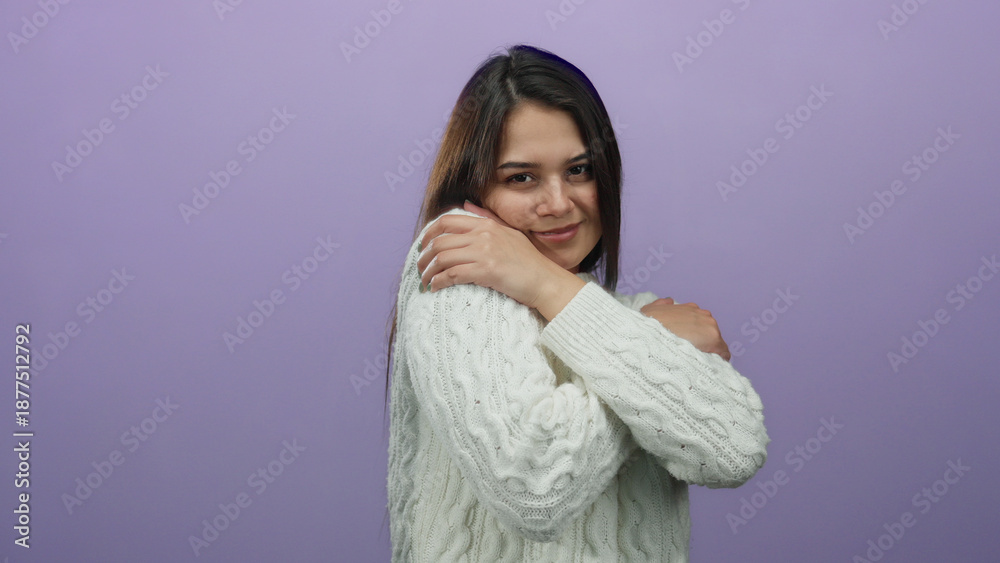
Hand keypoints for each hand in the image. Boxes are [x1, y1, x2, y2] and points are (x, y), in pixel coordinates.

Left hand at [416, 201, 568, 309]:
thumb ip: (487, 218)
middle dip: (424, 256)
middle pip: (440, 241)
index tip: (422, 247)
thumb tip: (466, 205)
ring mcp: (484, 252)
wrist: (545, 281)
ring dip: (428, 271)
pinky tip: (436, 288)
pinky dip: (439, 282)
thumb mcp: (509, 233)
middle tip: (420, 268)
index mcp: (486, 225)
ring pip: (442, 257)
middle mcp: (483, 235)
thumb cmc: (529, 261)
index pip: (447, 222)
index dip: (428, 234)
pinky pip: (452, 274)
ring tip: (425, 281)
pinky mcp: (486, 270)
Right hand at [640, 298, 731, 360]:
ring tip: (698, 362)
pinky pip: (723, 353)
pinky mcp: (715, 341)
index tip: (689, 345)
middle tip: (691, 355)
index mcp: (691, 308)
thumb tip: (669, 302)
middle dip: (703, 343)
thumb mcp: (649, 311)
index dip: (695, 336)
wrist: (650, 336)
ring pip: (716, 343)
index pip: (700, 323)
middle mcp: (704, 315)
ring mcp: (711, 327)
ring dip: (709, 351)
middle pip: (709, 333)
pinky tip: (709, 367)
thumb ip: (662, 305)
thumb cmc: (647, 327)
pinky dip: (718, 360)